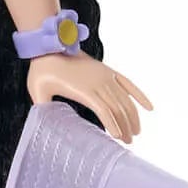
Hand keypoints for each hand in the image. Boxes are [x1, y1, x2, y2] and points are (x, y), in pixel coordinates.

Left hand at [26, 52, 152, 141]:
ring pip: (125, 99)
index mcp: (83, 90)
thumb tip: (41, 125)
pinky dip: (140, 96)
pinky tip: (150, 108)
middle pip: (118, 108)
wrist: (49, 45)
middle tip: (129, 142)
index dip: (113, 125)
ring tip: (136, 132)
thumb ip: (42, 109)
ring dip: (133, 116)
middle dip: (125, 126)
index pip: (105, 111)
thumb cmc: (42, 70)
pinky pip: (128, 84)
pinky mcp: (107, 71)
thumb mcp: (37, 91)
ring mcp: (105, 76)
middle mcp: (98, 83)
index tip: (119, 138)